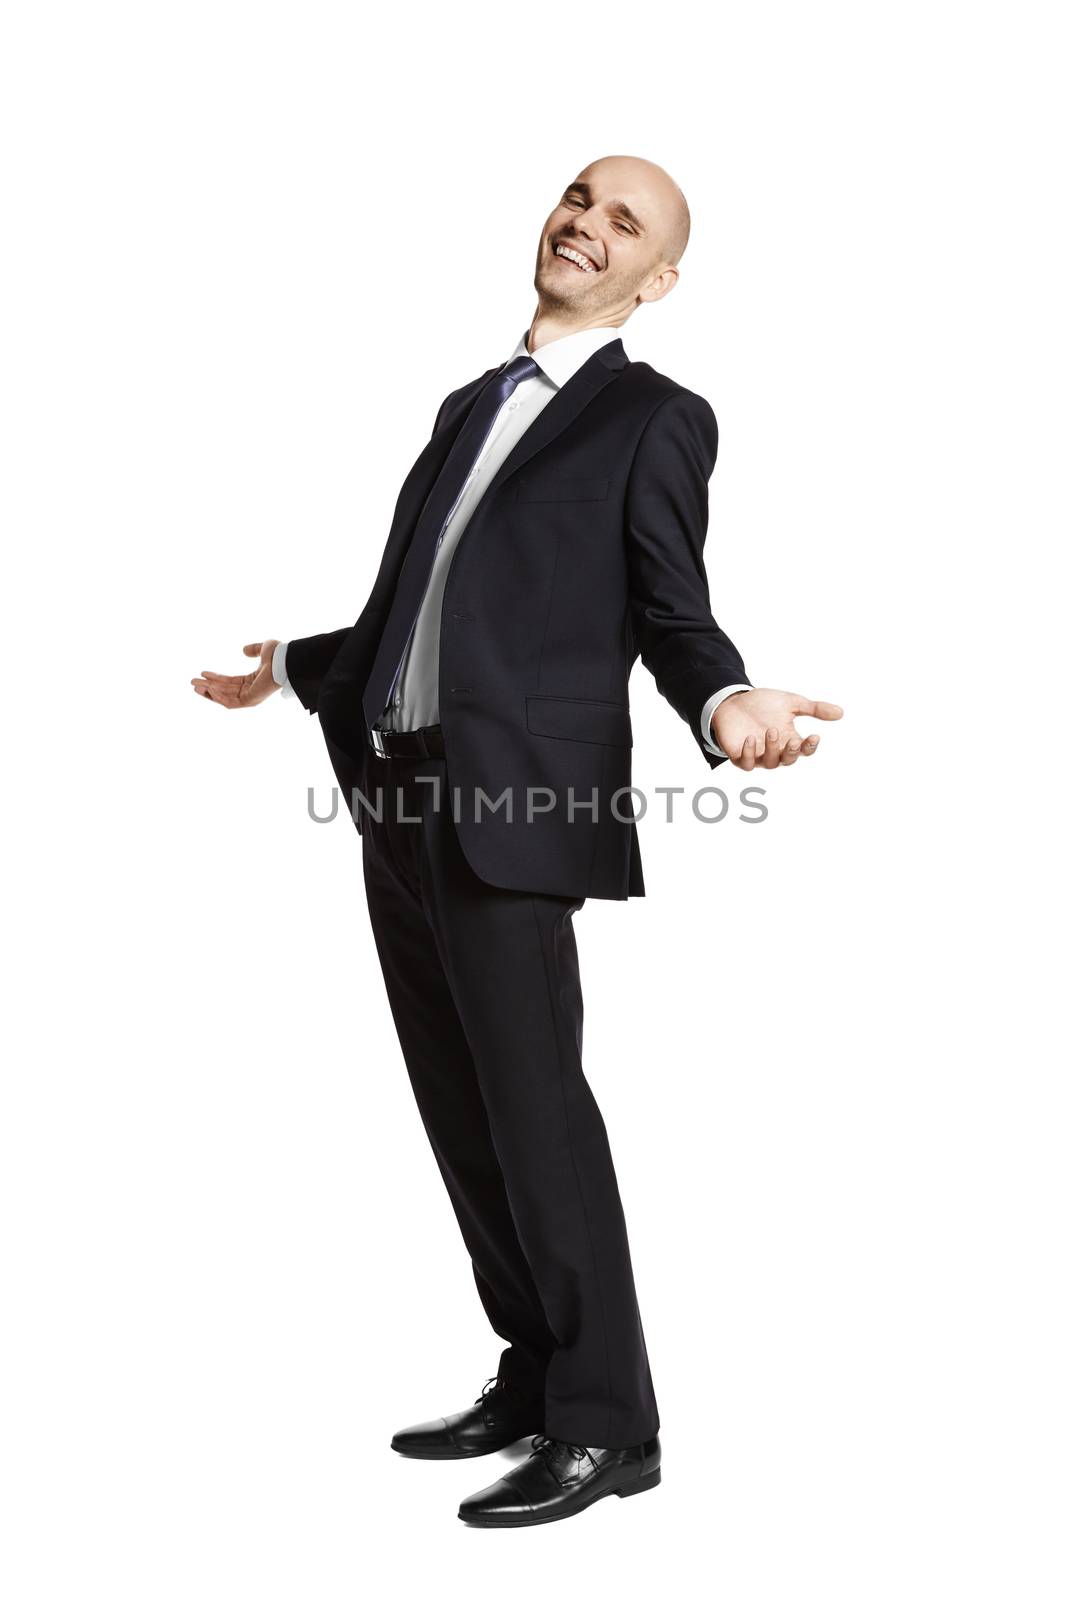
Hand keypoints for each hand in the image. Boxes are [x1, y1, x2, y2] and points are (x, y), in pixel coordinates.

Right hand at [191, 640, 281, 708]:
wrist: (284, 660)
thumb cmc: (278, 655)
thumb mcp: (263, 649)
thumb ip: (253, 649)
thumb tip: (243, 650)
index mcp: (253, 681)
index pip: (230, 682)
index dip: (216, 678)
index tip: (202, 672)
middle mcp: (251, 691)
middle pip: (225, 691)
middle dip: (208, 687)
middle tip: (193, 682)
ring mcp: (251, 697)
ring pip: (224, 698)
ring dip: (209, 692)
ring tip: (195, 685)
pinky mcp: (250, 701)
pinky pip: (230, 702)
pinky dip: (218, 696)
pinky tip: (208, 688)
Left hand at [712, 687, 842, 769]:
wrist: (734, 700)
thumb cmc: (763, 704)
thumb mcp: (791, 702)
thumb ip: (814, 708)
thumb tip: (840, 712)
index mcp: (789, 739)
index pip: (804, 750)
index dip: (810, 747)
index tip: (815, 736)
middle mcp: (775, 750)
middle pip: (788, 760)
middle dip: (792, 752)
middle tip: (793, 740)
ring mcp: (757, 755)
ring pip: (769, 763)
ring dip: (772, 750)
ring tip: (771, 731)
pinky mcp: (739, 755)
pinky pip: (745, 763)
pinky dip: (749, 754)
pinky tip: (751, 739)